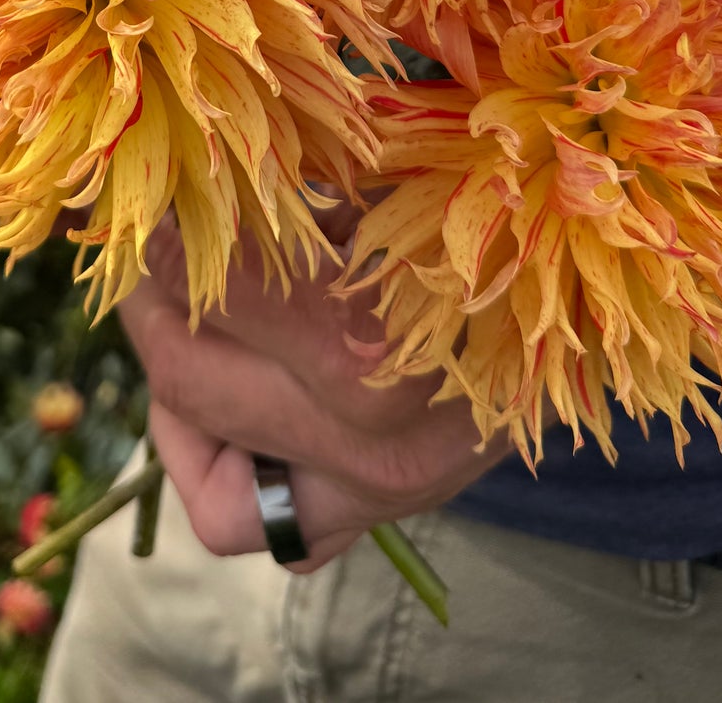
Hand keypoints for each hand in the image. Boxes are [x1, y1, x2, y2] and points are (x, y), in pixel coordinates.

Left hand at [120, 217, 506, 571]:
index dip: (168, 236)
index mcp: (375, 330)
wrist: (571, 303)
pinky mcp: (375, 518)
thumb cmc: (470, 217)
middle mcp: (374, 438)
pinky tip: (245, 415)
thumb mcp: (385, 189)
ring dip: (179, 406)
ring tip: (199, 335)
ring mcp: (374, 494)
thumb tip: (180, 189)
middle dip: (150, 308)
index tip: (157, 201)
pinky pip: (266, 532)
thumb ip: (286, 205)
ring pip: (213, 488)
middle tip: (149, 258)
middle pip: (188, 383)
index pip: (218, 289)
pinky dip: (232, 477)